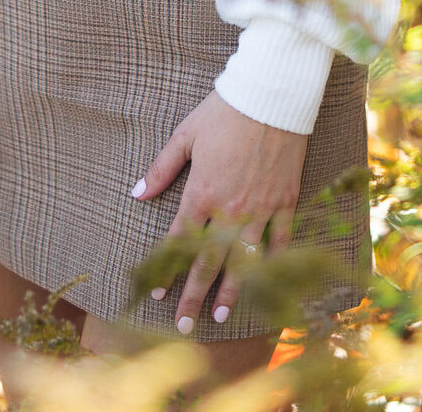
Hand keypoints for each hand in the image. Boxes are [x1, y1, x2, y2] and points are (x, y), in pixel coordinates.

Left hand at [131, 90, 307, 331]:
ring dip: (230, 290)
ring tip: (219, 316)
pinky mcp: (285, 201)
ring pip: (243, 260)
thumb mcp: (186, 135)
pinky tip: (266, 283)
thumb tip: (136, 194)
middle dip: (194, 295)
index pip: (180, 241)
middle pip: (208, 261)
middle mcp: (230, 209)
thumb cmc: (223, 111)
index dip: (166, 269)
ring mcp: (260, 208)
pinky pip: (279, 240)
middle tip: (184, 325)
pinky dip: (272, 263)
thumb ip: (161, 169)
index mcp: (201, 192)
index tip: (156, 293)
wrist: (270, 96)